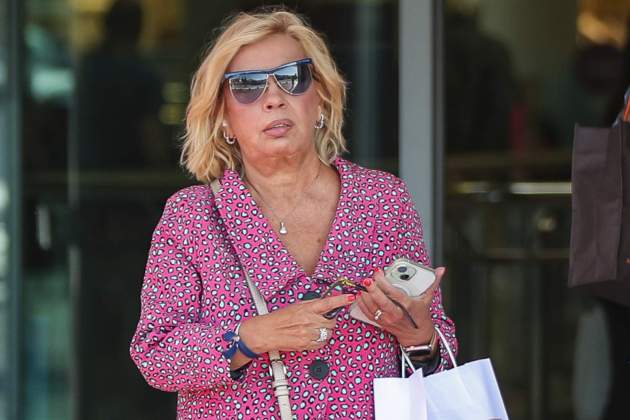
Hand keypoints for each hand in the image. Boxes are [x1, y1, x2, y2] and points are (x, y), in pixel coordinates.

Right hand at [238, 293, 354, 353]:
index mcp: (307, 308)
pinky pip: (321, 344)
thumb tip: (325, 303)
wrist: (266, 332)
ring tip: (313, 330)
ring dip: (324, 332)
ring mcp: (308, 333)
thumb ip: (312, 305)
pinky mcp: (306, 344)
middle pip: (332, 322)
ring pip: (328, 333)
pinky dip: (319, 341)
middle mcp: (309, 320)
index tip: (350, 298)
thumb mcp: (296, 306)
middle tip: (321, 321)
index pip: (328, 302)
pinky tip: (311, 337)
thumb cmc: (279, 318)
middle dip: (329, 322)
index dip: (341, 300)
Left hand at [356, 267, 445, 346]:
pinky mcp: (381, 323)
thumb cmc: (422, 318)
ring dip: (365, 296)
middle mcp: (395, 314)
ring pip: (372, 308)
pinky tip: (359, 295)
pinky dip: (362, 304)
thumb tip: (441, 270)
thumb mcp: (427, 299)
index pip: (393, 293)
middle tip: (367, 278)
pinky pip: (368, 314)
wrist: (417, 338)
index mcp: (407, 306)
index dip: (384, 282)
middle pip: (381, 301)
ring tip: (362, 285)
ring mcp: (387, 320)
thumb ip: (432, 283)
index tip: (378, 272)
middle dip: (372, 289)